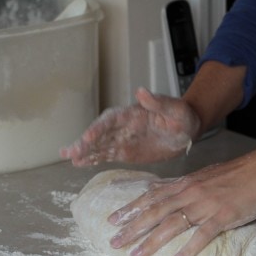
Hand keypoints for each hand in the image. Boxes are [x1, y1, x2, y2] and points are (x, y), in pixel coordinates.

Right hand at [60, 87, 200, 165]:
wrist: (187, 130)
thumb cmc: (182, 116)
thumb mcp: (174, 108)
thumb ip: (158, 102)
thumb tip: (141, 92)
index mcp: (131, 113)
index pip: (111, 120)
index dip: (98, 128)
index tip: (88, 137)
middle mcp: (122, 126)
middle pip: (99, 134)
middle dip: (85, 143)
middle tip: (71, 152)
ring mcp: (122, 139)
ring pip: (99, 145)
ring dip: (84, 151)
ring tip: (68, 157)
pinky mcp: (125, 152)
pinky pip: (106, 155)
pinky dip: (93, 159)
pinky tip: (79, 163)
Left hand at [106, 146, 255, 255]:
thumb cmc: (239, 173)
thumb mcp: (205, 175)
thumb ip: (185, 185)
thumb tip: (165, 190)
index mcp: (186, 183)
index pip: (151, 196)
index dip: (130, 208)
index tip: (113, 219)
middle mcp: (190, 192)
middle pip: (154, 211)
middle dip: (131, 227)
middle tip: (113, 241)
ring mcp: (206, 204)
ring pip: (171, 223)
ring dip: (151, 241)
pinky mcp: (223, 216)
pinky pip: (201, 235)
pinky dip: (187, 249)